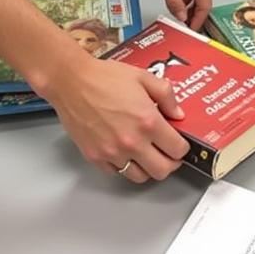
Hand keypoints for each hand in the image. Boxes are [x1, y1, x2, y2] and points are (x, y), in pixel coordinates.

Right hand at [49, 52, 189, 183]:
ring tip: (146, 154)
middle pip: (162, 171)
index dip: (183, 147)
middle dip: (170, 163)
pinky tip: (125, 151)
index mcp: (148, 122)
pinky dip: (124, 166)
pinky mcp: (96, 157)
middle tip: (168, 153)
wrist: (72, 82)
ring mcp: (113, 153)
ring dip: (147, 168)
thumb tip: (178, 114)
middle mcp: (132, 142)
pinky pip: (117, 172)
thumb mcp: (143, 77)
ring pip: (140, 176)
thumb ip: (166, 95)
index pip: (177, 149)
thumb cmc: (105, 77)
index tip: (180, 143)